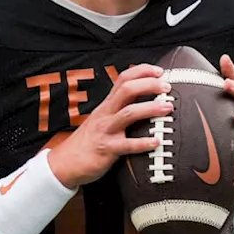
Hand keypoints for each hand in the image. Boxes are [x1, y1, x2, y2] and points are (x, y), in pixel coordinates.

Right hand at [48, 64, 172, 188]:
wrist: (65, 163)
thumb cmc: (90, 139)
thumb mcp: (103, 117)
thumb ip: (121, 107)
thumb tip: (146, 98)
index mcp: (107, 104)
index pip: (124, 78)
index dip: (142, 71)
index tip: (160, 71)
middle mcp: (106, 113)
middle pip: (127, 90)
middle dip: (149, 85)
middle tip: (167, 87)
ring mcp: (106, 130)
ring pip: (129, 113)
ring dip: (150, 108)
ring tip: (168, 108)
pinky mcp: (107, 149)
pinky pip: (127, 145)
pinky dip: (144, 143)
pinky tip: (157, 141)